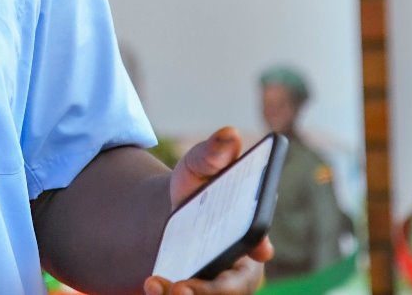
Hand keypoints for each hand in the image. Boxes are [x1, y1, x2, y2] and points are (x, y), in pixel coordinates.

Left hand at [143, 128, 273, 294]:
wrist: (171, 215)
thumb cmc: (195, 188)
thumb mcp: (198, 167)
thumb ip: (213, 154)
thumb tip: (231, 133)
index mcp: (252, 233)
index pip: (260, 245)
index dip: (258, 249)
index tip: (257, 250)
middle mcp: (242, 267)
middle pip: (234, 287)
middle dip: (211, 290)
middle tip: (183, 287)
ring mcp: (219, 285)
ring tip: (155, 285)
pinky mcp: (197, 293)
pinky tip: (150, 285)